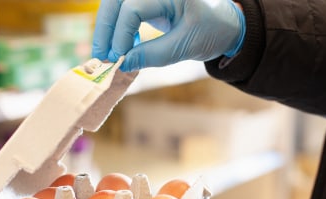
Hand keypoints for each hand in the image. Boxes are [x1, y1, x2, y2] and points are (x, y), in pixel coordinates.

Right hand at [92, 0, 245, 71]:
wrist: (224, 25)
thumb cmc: (211, 32)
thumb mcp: (184, 47)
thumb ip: (153, 55)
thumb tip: (122, 64)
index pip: (133, 7)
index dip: (121, 34)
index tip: (117, 59)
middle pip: (116, 0)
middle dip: (106, 28)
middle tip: (101, 56)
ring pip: (114, 3)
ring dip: (107, 28)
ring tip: (106, 54)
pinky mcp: (145, 0)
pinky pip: (122, 9)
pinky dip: (117, 27)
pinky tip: (122, 46)